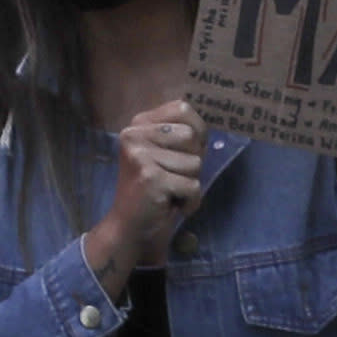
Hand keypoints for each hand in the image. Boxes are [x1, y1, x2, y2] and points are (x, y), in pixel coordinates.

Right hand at [85, 96, 206, 289]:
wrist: (130, 227)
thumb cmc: (155, 189)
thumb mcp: (165, 154)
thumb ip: (181, 136)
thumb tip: (205, 131)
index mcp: (138, 124)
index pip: (182, 108)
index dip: (196, 131)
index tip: (184, 153)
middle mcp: (134, 134)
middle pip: (192, 137)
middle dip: (192, 162)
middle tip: (173, 177)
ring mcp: (140, 155)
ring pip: (195, 163)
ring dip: (190, 184)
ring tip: (170, 191)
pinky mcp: (150, 178)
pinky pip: (193, 186)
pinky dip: (190, 202)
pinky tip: (171, 205)